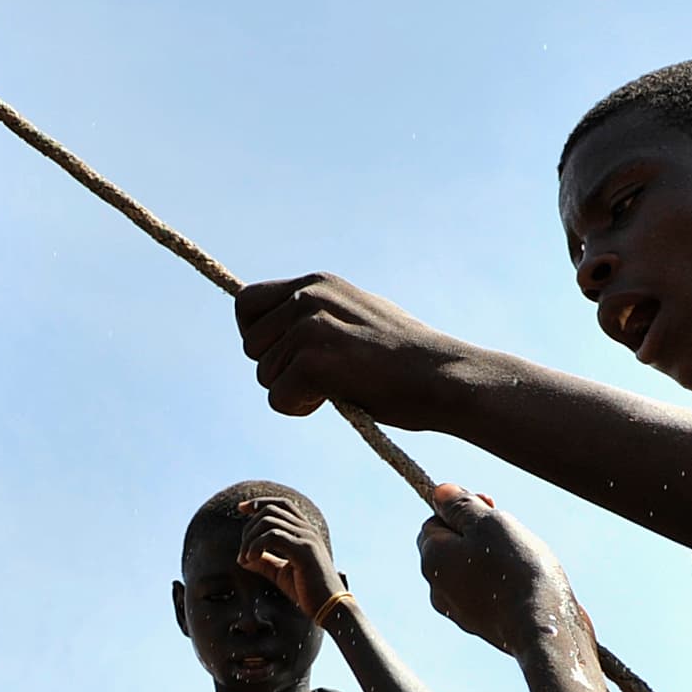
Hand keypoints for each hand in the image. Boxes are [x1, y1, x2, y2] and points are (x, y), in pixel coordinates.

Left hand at [230, 489, 344, 622]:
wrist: (331, 608)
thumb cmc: (308, 592)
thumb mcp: (280, 574)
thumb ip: (264, 562)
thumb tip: (243, 559)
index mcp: (305, 532)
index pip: (281, 504)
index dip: (259, 503)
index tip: (242, 509)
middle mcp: (307, 530)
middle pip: (270, 510)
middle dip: (249, 528)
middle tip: (242, 553)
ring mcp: (307, 538)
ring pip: (268, 521)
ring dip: (250, 539)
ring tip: (246, 559)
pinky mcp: (304, 550)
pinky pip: (272, 536)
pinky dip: (256, 545)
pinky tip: (252, 560)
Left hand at [233, 275, 484, 427]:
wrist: (444, 376)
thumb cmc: (407, 358)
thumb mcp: (357, 317)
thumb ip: (319, 315)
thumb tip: (284, 325)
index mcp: (317, 283)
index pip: (247, 303)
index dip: (256, 336)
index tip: (284, 355)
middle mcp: (308, 296)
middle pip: (250, 345)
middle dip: (277, 369)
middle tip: (321, 377)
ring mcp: (309, 326)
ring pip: (264, 375)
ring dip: (293, 391)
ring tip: (338, 387)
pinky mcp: (312, 359)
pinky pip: (277, 398)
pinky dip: (300, 408)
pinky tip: (335, 399)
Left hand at [414, 490, 578, 655]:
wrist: (543, 626)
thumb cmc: (516, 569)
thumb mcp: (489, 523)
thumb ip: (461, 506)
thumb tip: (439, 492)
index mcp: (432, 559)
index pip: (433, 521)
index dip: (461, 509)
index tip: (491, 505)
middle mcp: (438, 588)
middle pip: (450, 547)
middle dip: (476, 533)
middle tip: (507, 530)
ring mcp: (459, 611)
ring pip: (470, 569)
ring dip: (490, 557)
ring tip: (519, 557)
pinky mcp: (483, 625)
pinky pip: (486, 592)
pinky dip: (500, 582)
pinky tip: (523, 582)